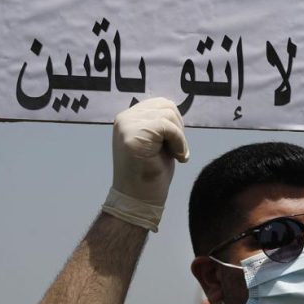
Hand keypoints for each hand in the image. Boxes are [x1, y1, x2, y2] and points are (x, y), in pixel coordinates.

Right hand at [100, 97, 189, 230]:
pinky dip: (179, 142)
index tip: (174, 143)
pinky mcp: (134, 135)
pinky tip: (177, 158)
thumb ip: (158, 123)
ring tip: (175, 154)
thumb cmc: (149, 173)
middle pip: (166, 106)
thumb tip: (174, 108)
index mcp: (128, 118)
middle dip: (178, 128)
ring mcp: (127, 126)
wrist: (137, 199)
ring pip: (169, 115)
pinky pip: (168, 127)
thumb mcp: (155, 141)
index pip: (160, 103)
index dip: (175, 122)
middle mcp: (125, 118)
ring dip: (179, 137)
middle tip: (176, 150)